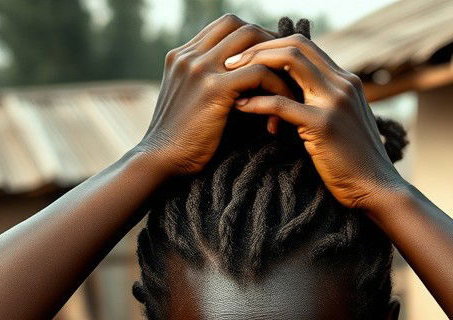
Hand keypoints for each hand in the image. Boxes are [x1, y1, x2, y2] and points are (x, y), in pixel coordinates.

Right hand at [138, 14, 295, 176]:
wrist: (162, 159)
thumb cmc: (183, 141)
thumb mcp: (194, 104)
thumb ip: (213, 87)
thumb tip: (249, 90)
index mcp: (184, 55)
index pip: (225, 26)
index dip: (254, 39)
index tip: (273, 62)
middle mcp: (190, 55)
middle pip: (240, 27)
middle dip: (271, 45)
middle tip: (289, 71)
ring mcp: (200, 68)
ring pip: (252, 44)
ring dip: (277, 66)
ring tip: (290, 91)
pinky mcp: (213, 89)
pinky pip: (257, 74)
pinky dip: (276, 88)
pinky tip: (281, 110)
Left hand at [224, 34, 403, 209]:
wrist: (378, 190)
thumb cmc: (357, 165)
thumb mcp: (345, 125)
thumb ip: (327, 106)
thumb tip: (299, 99)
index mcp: (347, 82)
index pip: (305, 46)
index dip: (273, 46)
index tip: (249, 59)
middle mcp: (343, 84)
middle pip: (295, 45)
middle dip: (259, 47)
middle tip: (232, 62)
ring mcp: (335, 102)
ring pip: (289, 61)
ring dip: (255, 65)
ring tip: (231, 77)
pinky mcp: (324, 125)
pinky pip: (282, 103)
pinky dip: (257, 102)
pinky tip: (242, 107)